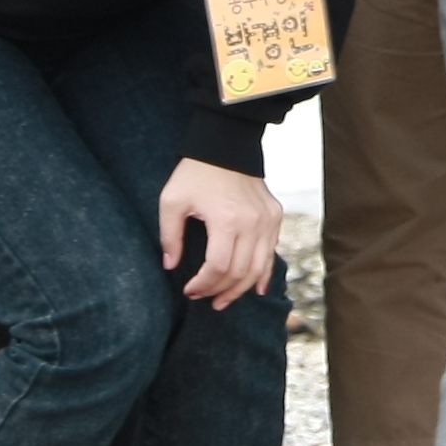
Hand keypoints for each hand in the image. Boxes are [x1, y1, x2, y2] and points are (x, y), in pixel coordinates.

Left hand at [159, 157, 283, 307]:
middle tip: (203, 298)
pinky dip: (264, 274)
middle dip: (219, 290)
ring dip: (241, 289)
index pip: (218, 266)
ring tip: (223, 300)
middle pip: (240, 272)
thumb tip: (170, 266)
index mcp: (226, 219)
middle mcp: (252, 222)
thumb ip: (170, 236)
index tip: (189, 291)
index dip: (203, 285)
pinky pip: (272, 252)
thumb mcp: (171, 201)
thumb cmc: (195, 172)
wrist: (226, 145)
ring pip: (259, 268)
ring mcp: (267, 220)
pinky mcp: (275, 216)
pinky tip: (254, 289)